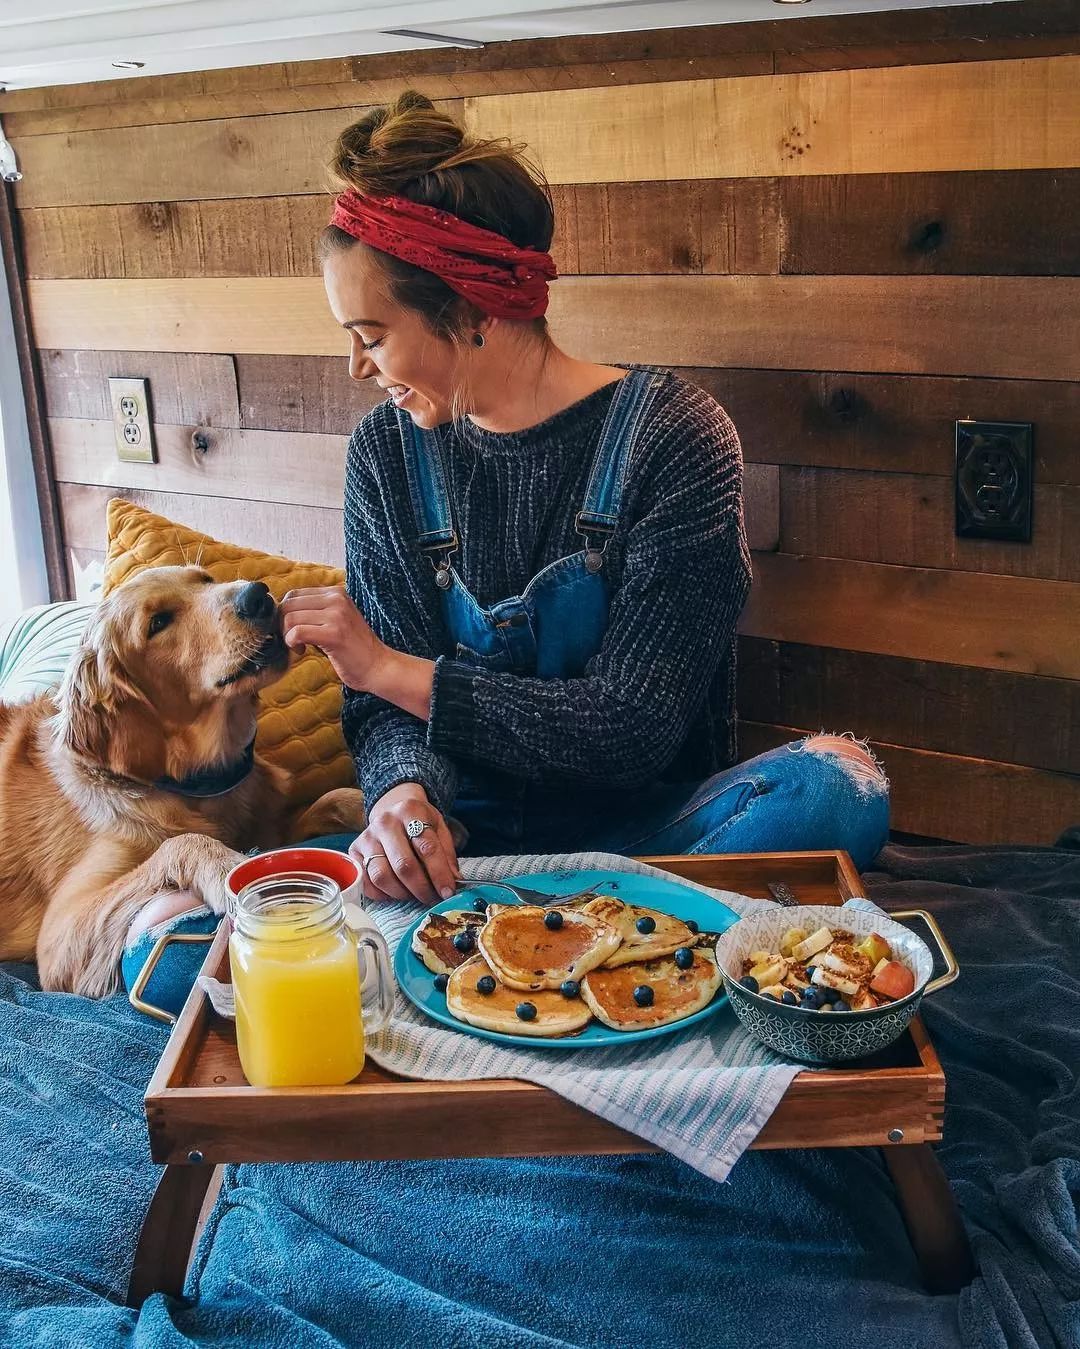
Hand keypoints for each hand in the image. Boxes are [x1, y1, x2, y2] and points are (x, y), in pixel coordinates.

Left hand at [280, 586, 389, 692]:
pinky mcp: (334, 634)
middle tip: (293, 640)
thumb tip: (280, 613)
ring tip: (300, 646)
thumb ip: (314, 612)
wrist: (378, 666)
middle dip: (283, 625)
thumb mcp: (335, 621)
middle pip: (288, 604)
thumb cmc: (353, 648)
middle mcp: (336, 599)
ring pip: (290, 618)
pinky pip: (297, 632)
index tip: (293, 631)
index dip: (285, 614)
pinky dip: (292, 643)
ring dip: (287, 636)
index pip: (294, 594)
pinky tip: (301, 651)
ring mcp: (336, 615)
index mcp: (336, 593)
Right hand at [350, 782, 462, 904]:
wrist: (392, 810)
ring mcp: (366, 838)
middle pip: (404, 865)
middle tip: (432, 898)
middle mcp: (385, 822)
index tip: (448, 891)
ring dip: (402, 893)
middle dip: (421, 888)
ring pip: (382, 876)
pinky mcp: (353, 852)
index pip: (427, 848)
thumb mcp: (438, 827)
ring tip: (415, 895)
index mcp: (410, 811)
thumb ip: (446, 853)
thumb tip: (453, 882)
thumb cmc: (418, 822)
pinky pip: (366, 882)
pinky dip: (382, 894)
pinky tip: (396, 892)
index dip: (439, 874)